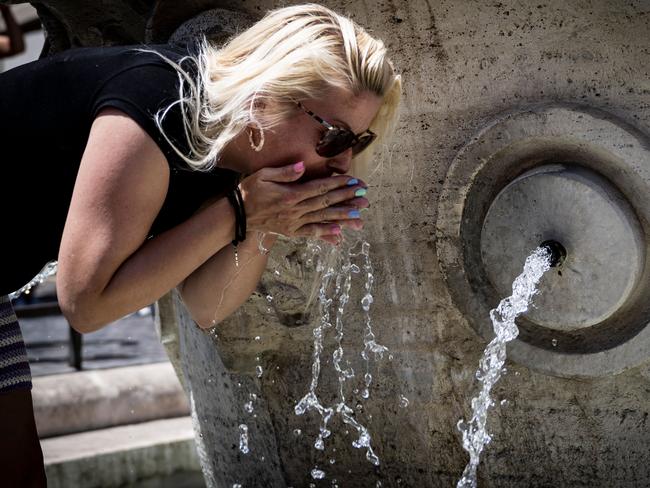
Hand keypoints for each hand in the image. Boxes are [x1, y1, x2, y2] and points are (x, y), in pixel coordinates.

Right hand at [239, 161, 368, 243]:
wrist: (237, 215)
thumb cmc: (249, 191)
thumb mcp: (263, 174)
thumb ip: (284, 172)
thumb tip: (301, 167)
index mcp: (290, 194)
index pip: (319, 187)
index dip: (338, 184)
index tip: (353, 181)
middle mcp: (295, 210)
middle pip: (325, 203)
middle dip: (346, 199)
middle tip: (364, 197)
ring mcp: (294, 223)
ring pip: (322, 219)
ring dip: (342, 218)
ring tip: (359, 218)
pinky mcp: (291, 232)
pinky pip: (311, 233)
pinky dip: (325, 234)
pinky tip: (339, 235)